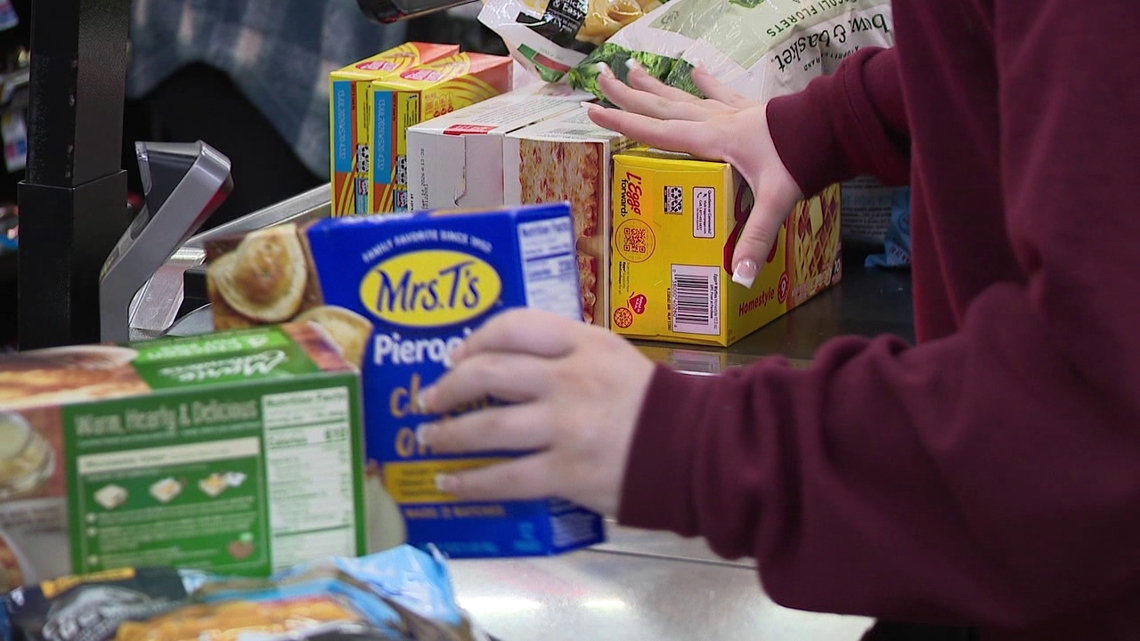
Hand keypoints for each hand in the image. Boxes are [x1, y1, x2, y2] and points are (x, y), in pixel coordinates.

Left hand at [417, 309, 655, 515]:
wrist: (695, 449)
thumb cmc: (652, 403)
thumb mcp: (613, 356)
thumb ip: (566, 352)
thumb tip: (506, 362)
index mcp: (583, 343)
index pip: (515, 326)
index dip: (477, 339)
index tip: (457, 355)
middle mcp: (570, 378)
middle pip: (490, 373)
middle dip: (450, 387)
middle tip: (430, 399)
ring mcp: (566, 426)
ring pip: (489, 427)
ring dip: (450, 434)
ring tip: (429, 439)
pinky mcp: (566, 472)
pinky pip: (505, 477)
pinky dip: (471, 482)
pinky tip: (451, 483)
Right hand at [585, 62, 803, 286]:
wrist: (834, 127)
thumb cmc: (802, 158)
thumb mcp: (776, 202)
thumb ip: (756, 238)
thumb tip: (739, 276)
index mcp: (712, 140)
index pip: (656, 133)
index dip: (622, 124)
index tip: (592, 112)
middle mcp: (715, 122)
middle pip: (662, 107)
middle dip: (628, 96)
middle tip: (600, 77)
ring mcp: (733, 113)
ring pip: (684, 96)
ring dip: (656, 86)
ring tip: (632, 69)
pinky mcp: (751, 110)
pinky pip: (721, 93)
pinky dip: (707, 83)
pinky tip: (696, 69)